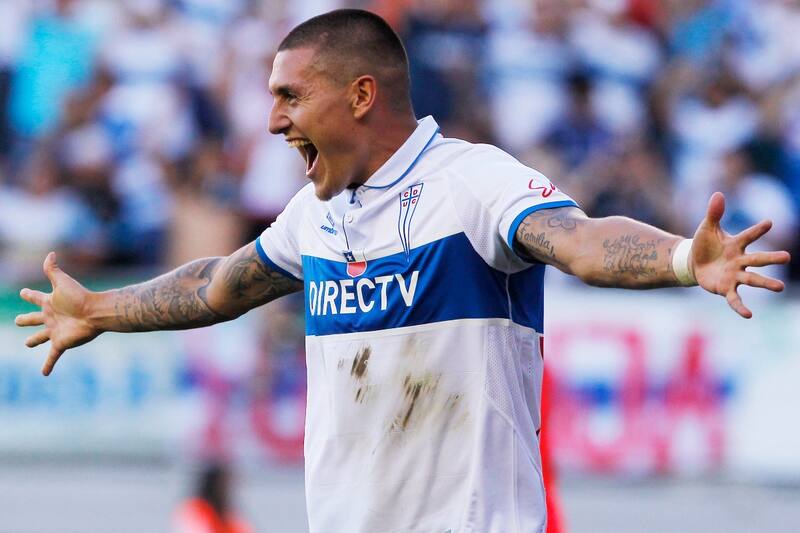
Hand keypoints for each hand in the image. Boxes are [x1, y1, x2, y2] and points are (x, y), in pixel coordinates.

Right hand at [15, 252, 100, 375]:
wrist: (95, 312)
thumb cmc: (80, 296)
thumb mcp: (62, 282)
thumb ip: (53, 269)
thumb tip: (50, 253)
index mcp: (50, 302)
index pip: (35, 297)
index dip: (28, 294)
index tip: (23, 292)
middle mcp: (51, 317)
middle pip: (34, 318)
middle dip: (25, 319)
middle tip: (18, 320)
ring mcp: (55, 331)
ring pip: (40, 337)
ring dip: (34, 341)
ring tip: (28, 343)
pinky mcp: (61, 343)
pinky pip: (52, 356)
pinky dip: (48, 365)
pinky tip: (44, 374)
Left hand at [690, 192, 790, 317]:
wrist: (694, 263)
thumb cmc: (705, 244)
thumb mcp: (707, 228)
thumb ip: (714, 213)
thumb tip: (718, 193)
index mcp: (736, 244)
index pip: (749, 235)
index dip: (758, 229)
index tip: (770, 222)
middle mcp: (740, 260)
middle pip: (758, 259)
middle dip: (771, 258)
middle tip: (787, 257)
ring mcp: (734, 275)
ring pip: (752, 279)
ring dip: (765, 283)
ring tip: (780, 287)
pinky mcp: (725, 288)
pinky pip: (735, 298)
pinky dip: (740, 306)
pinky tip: (748, 315)